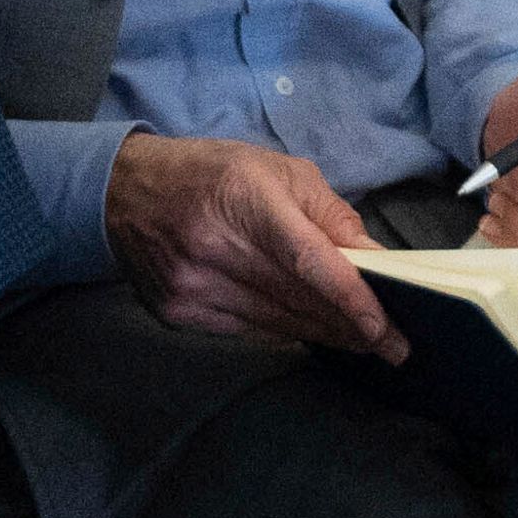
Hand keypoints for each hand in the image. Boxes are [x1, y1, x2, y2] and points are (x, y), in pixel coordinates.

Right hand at [102, 133, 400, 359]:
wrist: (123, 192)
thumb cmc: (215, 173)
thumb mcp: (282, 172)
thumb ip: (332, 217)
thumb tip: (376, 260)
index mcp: (247, 203)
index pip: (308, 263)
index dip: (350, 299)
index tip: (384, 328)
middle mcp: (214, 250)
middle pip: (298, 300)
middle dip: (352, 326)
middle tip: (395, 345)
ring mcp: (191, 287)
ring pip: (276, 323)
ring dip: (324, 334)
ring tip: (364, 343)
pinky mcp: (177, 312)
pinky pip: (247, 331)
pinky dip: (285, 330)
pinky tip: (312, 330)